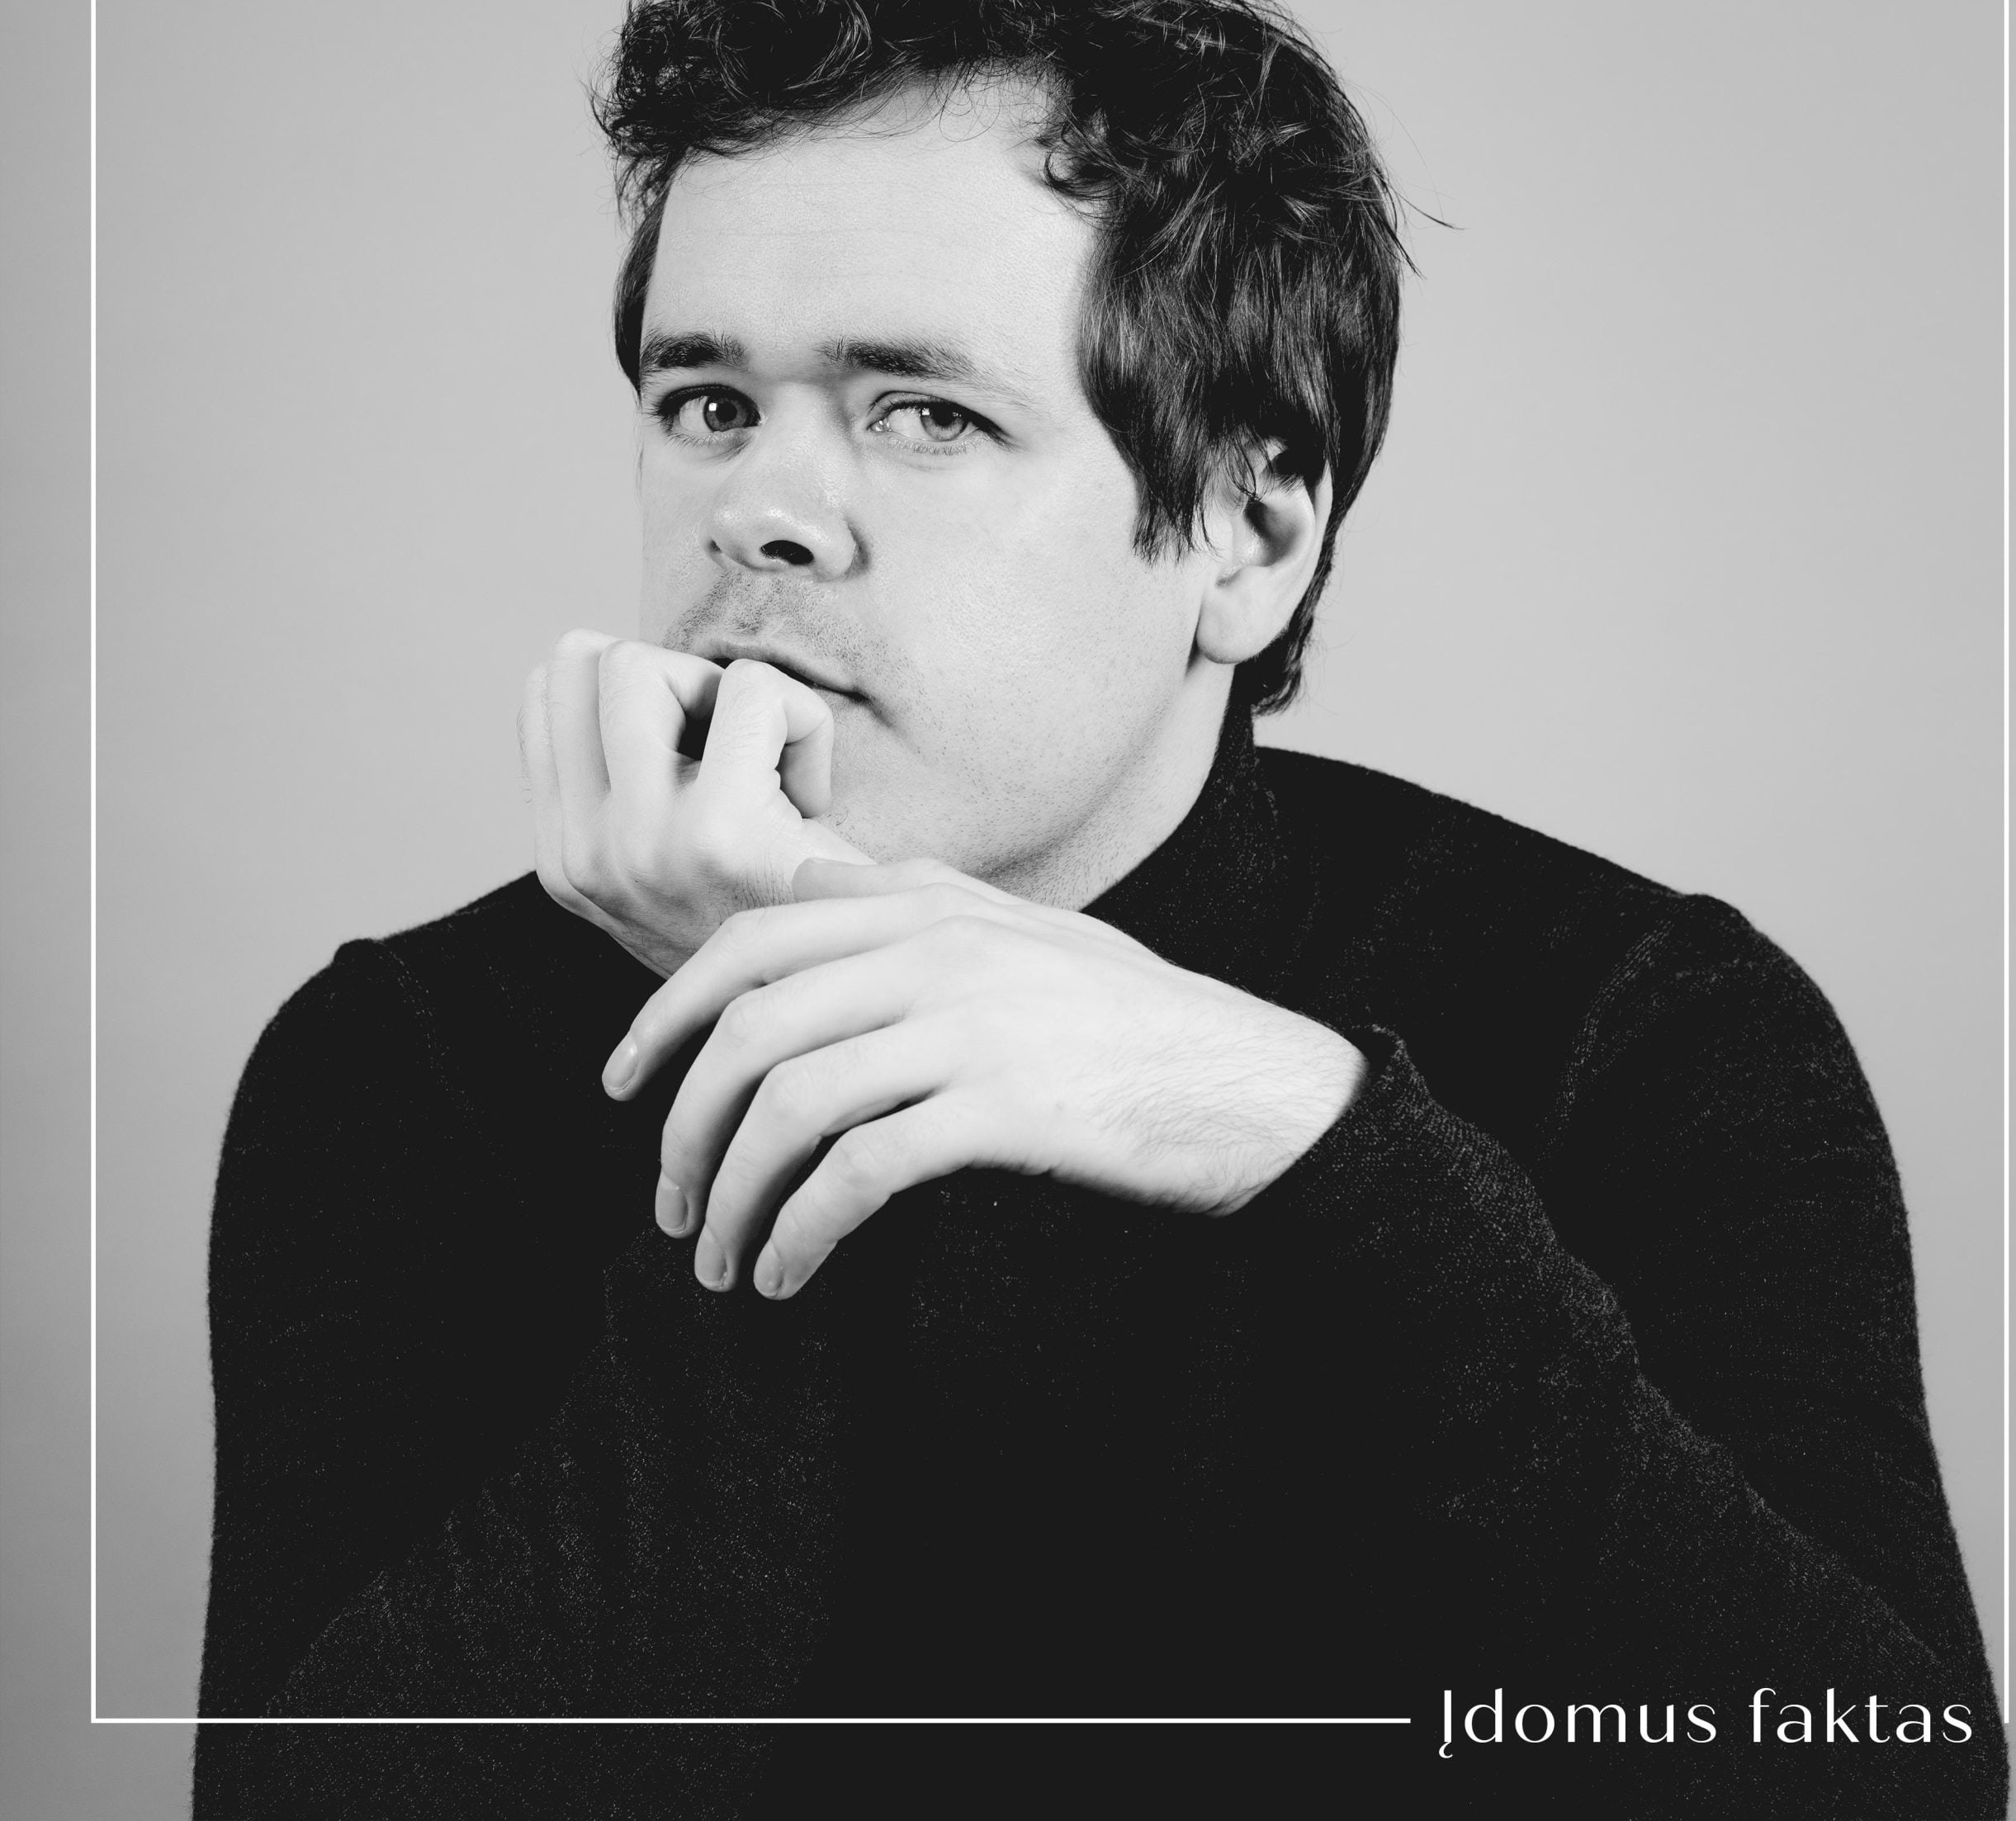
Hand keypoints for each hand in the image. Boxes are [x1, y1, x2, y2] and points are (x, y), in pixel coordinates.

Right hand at [519, 631, 871, 977]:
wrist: (857, 1006)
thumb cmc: (786, 915)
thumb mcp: (669, 862)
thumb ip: (623, 782)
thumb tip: (599, 655)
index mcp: (566, 860)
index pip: (551, 693)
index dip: (640, 694)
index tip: (699, 760)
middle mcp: (584, 857)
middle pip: (587, 661)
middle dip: (679, 680)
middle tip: (740, 757)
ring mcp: (639, 845)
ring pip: (645, 662)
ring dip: (730, 696)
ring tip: (770, 773)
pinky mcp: (716, 831)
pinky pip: (752, 689)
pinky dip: (804, 721)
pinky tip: (815, 798)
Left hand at [602, 859, 1368, 1296]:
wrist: (1249, 1081)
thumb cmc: (1127, 1016)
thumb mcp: (1020, 927)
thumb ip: (911, 900)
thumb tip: (804, 884)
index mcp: (926, 899)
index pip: (749, 938)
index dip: (662, 1014)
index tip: (624, 1085)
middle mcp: (936, 946)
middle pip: (749, 1027)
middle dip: (682, 1127)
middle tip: (668, 1204)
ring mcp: (970, 1021)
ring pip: (788, 1104)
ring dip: (731, 1195)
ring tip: (720, 1262)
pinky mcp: (1003, 1106)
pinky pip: (857, 1171)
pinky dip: (800, 1230)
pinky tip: (789, 1273)